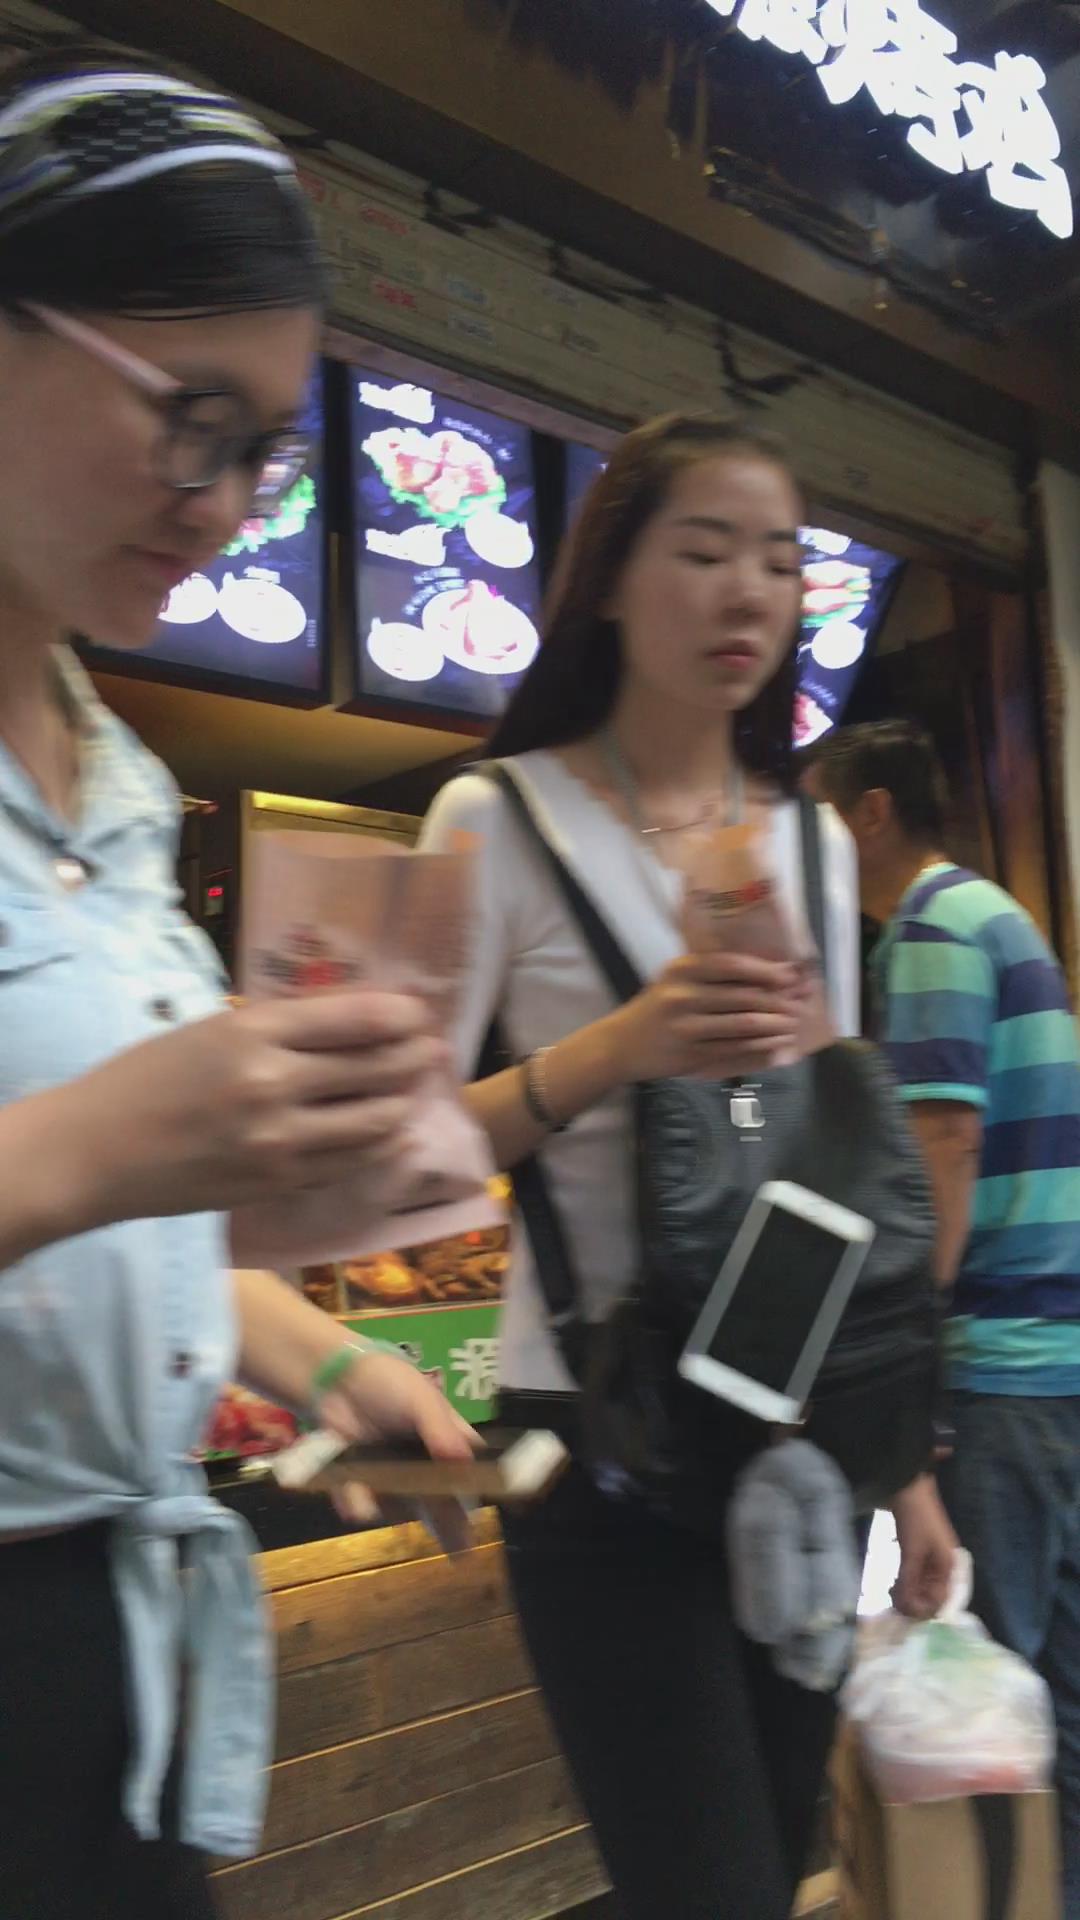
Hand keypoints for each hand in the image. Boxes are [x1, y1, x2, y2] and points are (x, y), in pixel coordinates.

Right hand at [55, 991, 441, 1231]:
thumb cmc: (144, 1079)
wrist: (94, 1152)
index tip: (418, 1013)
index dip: (399, 1015)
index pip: (353, 1018)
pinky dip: (378, 1146)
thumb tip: (349, 1022)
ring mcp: (278, 1140)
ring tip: (416, 1091)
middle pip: (374, 1068)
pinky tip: (393, 1134)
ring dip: (403, 1103)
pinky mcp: (275, 1182)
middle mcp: (273, 1083)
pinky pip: (347, 1163)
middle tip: (432, 1051)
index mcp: (253, 1031)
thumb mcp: (209, 1030)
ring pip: (372, 1122)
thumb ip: (276, 1027)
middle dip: (413, 1058)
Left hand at [319, 1351, 478, 1555]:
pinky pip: (363, 1508)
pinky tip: (349, 1487)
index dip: (485, 1497)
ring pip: (402, 1511)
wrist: (337, 1381)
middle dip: (451, 1529)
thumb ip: (442, 1431)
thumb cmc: (389, 1384)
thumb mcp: (421, 1399)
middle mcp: (427, 1469)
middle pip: (445, 1507)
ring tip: (372, 1479)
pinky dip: (356, 1499)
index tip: (492, 1517)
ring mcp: (395, 1482)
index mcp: (451, 1445)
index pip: (476, 1475)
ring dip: (391, 1504)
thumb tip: (462, 1463)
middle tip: (460, 1553)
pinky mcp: (363, 1488)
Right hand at [609, 951, 804, 1082]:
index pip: (733, 965)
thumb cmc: (656, 1009)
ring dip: (775, 1026)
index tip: (791, 976)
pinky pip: (736, 1050)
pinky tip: (777, 1048)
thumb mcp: (676, 981)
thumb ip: (713, 975)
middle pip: (744, 996)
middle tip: (801, 1005)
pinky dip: (761, 1049)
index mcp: (683, 969)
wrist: (621, 1045)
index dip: (766, 971)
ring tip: (794, 1026)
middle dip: (779, 1002)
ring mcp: (687, 1026)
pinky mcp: (691, 1054)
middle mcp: (683, 994)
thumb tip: (767, 973)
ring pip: (744, 1025)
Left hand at [891, 1474, 957, 1619]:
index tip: (901, 1611)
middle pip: (932, 1597)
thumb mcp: (911, 1553)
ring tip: (891, 1592)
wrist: (910, 1487)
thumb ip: (910, 1582)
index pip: (940, 1602)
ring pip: (923, 1588)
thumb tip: (905, 1609)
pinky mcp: (922, 1554)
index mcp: (950, 1567)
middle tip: (892, 1601)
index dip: (922, 1610)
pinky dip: (906, 1583)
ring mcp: (934, 1560)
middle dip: (913, 1603)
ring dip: (908, 1594)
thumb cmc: (915, 1519)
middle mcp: (946, 1567)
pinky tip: (894, 1584)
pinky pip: (917, 1577)